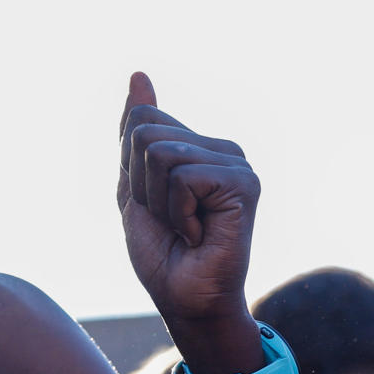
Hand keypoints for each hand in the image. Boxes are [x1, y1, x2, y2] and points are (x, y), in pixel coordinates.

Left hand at [116, 72, 258, 330]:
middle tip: (170, 221)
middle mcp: (222, 148)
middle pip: (144, 135)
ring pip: (160, 154)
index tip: (154, 203)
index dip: (130, 169)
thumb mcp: (134, 188)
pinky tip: (200, 233)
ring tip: (186, 227)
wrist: (184, 299)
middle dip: (141, 186)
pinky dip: (178, 214)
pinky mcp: (244, 184)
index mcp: (197, 146)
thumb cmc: (162, 252)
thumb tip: (138, 74)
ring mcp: (236, 164)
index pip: (139, 120)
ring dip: (159, 203)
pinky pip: (182, 178)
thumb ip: (133, 134)